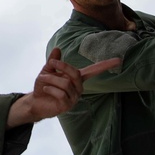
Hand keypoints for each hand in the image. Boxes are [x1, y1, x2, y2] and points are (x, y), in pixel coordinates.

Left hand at [6, 48, 120, 127]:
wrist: (36, 102)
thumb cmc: (44, 85)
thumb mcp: (48, 70)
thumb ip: (54, 61)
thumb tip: (57, 48)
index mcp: (77, 78)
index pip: (94, 70)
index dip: (106, 65)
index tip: (119, 60)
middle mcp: (79, 88)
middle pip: (75, 73)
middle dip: (63, 66)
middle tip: (51, 64)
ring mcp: (74, 98)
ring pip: (65, 83)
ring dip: (51, 79)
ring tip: (44, 80)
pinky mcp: (67, 106)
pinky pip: (61, 93)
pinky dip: (50, 88)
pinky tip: (46, 89)